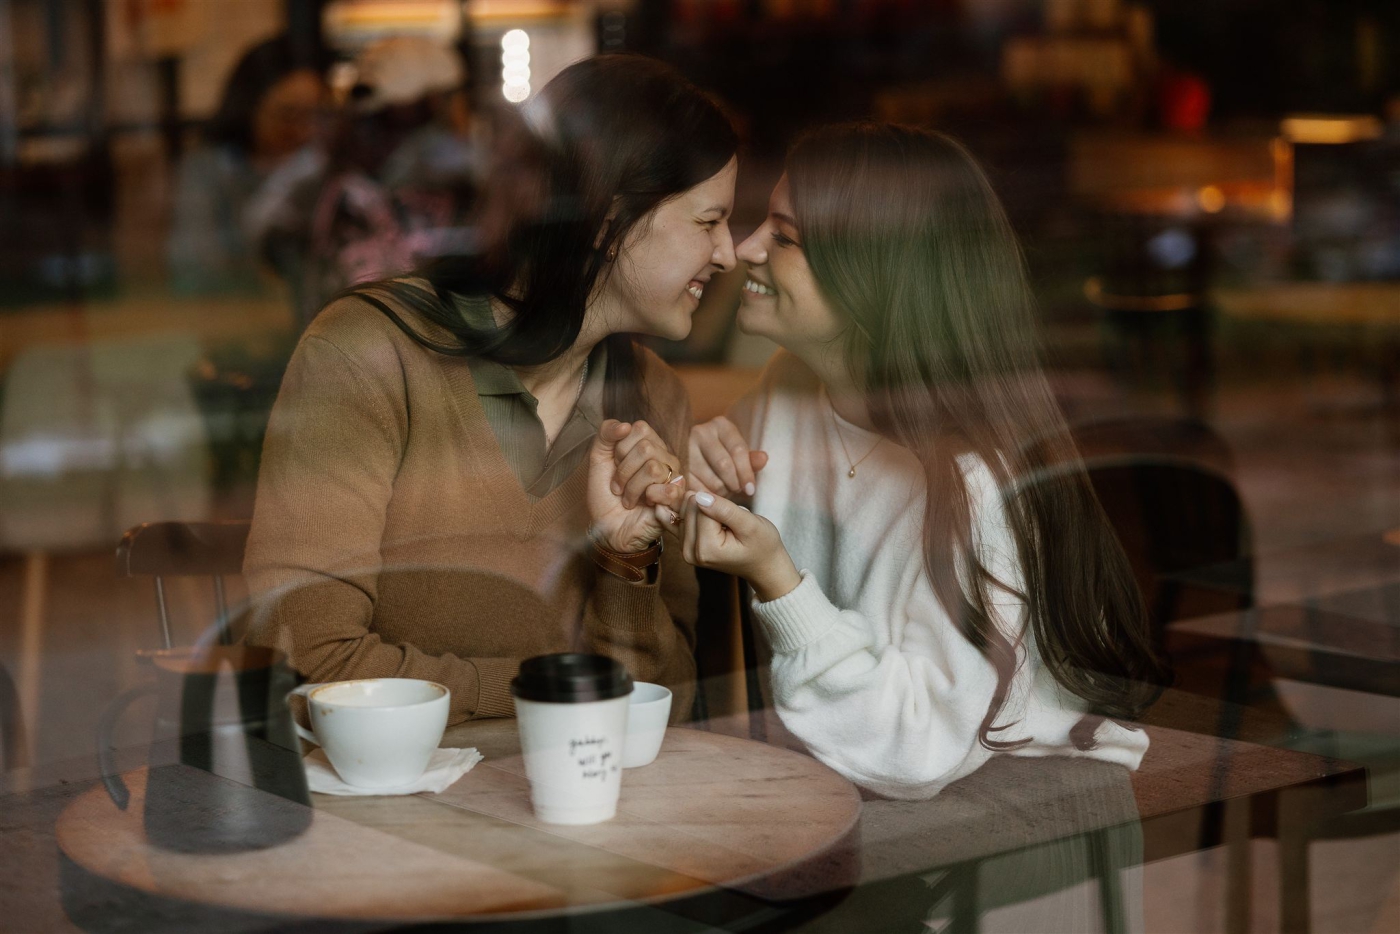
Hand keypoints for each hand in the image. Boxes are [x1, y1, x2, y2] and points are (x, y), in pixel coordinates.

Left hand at [588, 420, 685, 552]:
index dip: (620, 449)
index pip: (640, 429)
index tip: (614, 467)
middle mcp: (665, 459)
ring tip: (628, 499)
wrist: (607, 529)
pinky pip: (668, 489)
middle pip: (646, 447)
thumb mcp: (598, 459)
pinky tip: (646, 505)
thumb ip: (606, 434)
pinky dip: (647, 498)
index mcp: (650, 445)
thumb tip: (624, 424)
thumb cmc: (606, 496)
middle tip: (619, 487)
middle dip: (623, 471)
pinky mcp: (677, 500)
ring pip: (654, 468)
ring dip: (632, 488)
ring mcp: (674, 479)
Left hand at [680, 491, 800, 602]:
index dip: (718, 503)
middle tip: (726, 516)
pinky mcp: (684, 545)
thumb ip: (725, 510)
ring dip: (699, 506)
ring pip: (682, 509)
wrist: (763, 565)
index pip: (700, 506)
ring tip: (719, 518)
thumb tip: (699, 496)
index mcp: (707, 549)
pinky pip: (672, 520)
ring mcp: (685, 550)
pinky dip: (679, 509)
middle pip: (688, 507)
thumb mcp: (750, 525)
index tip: (732, 513)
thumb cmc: (762, 545)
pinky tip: (691, 505)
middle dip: (706, 503)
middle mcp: (690, 552)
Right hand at [688, 416, 767, 497]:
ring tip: (722, 491)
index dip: (746, 473)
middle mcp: (700, 431)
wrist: (694, 461)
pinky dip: (706, 496)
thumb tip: (763, 458)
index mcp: (721, 425)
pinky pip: (696, 488)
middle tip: (736, 491)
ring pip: (710, 479)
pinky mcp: (676, 467)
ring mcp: (685, 448)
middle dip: (734, 483)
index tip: (751, 490)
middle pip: (724, 465)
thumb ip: (751, 460)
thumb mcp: (738, 458)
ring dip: (721, 492)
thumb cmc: (723, 459)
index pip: (738, 450)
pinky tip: (710, 496)